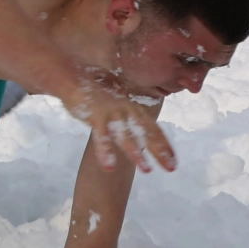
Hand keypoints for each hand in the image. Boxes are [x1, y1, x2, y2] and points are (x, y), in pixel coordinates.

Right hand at [60, 71, 175, 173]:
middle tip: (171, 168)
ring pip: (126, 136)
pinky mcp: (95, 117)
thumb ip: (128, 110)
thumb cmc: (95, 88)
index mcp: (132, 107)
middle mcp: (126, 110)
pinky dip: (105, 152)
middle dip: (159, 151)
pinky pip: (101, 138)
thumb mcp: (117, 99)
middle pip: (146, 132)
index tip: (175, 160)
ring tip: (146, 170)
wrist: (73, 78)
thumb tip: (138, 122)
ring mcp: (112, 113)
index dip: (165, 144)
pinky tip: (109, 167)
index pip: (153, 127)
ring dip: (136, 153)